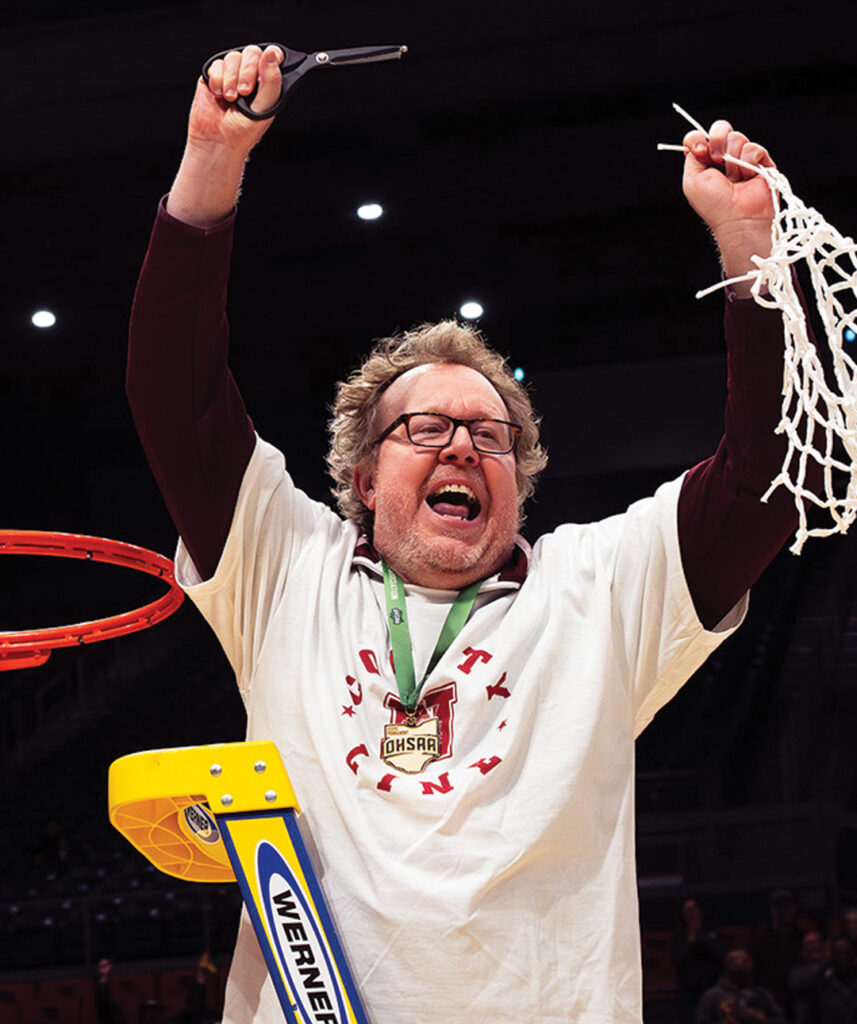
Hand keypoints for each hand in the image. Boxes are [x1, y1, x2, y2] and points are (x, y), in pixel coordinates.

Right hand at [166, 43, 282, 226]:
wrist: (219, 141)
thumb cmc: (244, 131)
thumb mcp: (266, 107)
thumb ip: (272, 81)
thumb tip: (272, 55)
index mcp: (266, 83)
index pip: (272, 56)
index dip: (272, 55)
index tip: (270, 60)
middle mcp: (249, 75)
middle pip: (252, 52)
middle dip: (248, 71)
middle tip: (245, 92)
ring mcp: (231, 74)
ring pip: (234, 57)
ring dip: (232, 78)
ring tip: (231, 98)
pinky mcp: (214, 76)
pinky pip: (217, 64)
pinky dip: (218, 80)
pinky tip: (219, 95)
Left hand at [681, 120, 775, 284]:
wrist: (737, 217)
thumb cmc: (714, 205)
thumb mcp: (692, 180)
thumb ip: (691, 157)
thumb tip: (699, 140)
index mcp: (706, 162)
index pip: (699, 136)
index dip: (697, 138)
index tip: (698, 150)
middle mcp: (724, 158)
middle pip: (720, 129)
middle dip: (717, 141)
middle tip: (716, 160)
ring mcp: (743, 158)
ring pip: (737, 137)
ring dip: (732, 158)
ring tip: (734, 178)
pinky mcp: (761, 161)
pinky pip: (753, 148)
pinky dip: (748, 162)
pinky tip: (747, 178)